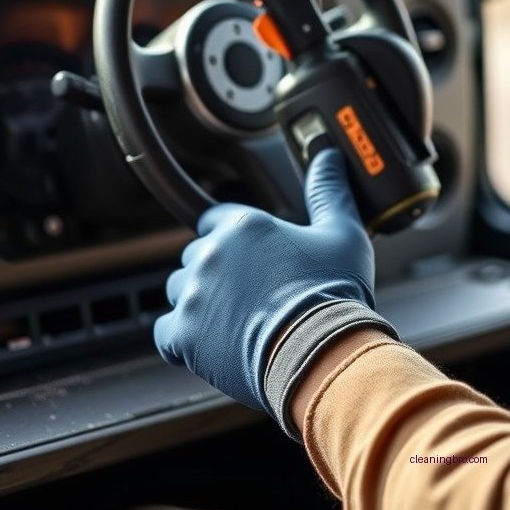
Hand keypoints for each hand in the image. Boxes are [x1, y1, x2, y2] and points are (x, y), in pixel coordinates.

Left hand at [154, 148, 374, 411]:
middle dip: (218, 271)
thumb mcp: (343, 233)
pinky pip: (166, 332)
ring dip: (200, 303)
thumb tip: (328, 157)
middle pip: (197, 255)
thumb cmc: (333, 293)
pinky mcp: (183, 335)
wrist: (321, 352)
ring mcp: (194, 295)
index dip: (232, 238)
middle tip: (252, 293)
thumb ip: (328, 191)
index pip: (216, 219)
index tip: (249, 255)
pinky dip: (184, 339)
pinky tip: (213, 343)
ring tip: (236, 320)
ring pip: (179, 290)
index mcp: (245, 225)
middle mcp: (212, 253)